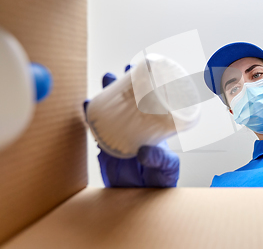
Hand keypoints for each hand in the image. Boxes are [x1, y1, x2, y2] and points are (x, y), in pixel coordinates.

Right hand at [83, 67, 179, 187]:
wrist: (142, 200)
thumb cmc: (161, 181)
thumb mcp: (167, 169)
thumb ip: (160, 160)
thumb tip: (144, 152)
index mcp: (153, 128)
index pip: (150, 103)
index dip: (145, 86)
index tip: (140, 72)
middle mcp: (137, 128)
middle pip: (127, 103)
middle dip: (120, 86)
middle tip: (113, 75)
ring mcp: (121, 136)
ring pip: (111, 113)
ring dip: (105, 97)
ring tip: (101, 85)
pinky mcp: (107, 148)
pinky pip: (98, 130)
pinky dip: (91, 118)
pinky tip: (87, 107)